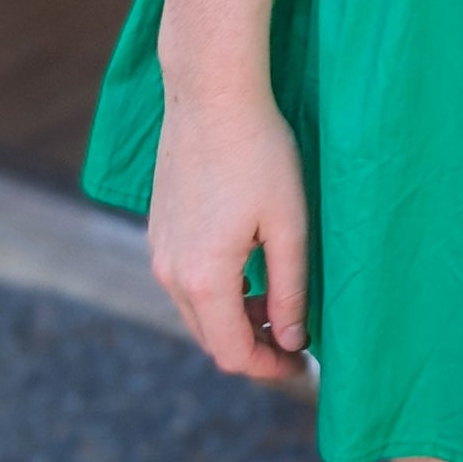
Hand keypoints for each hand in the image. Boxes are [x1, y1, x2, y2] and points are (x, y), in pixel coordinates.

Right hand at [148, 83, 311, 381]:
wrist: (212, 92)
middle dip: (254, 347)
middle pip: (211, 338)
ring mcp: (159, 250)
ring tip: (279, 304)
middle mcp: (170, 273)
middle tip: (297, 341)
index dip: (269, 368)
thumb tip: (292, 339)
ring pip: (197, 310)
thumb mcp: (290, 223)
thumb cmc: (260, 152)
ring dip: (235, 319)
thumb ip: (290, 288)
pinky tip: (250, 271)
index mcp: (203, 278)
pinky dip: (217, 292)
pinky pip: (186, 281)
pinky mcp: (159, 228)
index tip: (303, 364)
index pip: (232, 353)